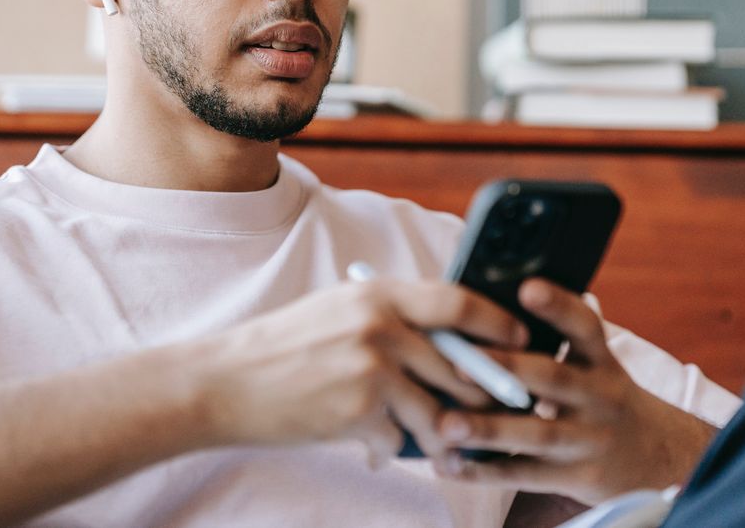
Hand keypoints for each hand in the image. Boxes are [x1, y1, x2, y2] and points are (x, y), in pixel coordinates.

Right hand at [192, 278, 528, 465]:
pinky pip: (401, 441)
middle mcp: (380, 325)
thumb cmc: (282, 349)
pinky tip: (366, 444)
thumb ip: (390, 317)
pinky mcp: (360, 412)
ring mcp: (372, 369)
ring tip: (432, 440)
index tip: (521, 340)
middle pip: (463, 365)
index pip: (459, 301)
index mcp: (378, 293)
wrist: (223, 383)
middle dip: (483, 395)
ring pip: (440, 411)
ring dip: (441, 433)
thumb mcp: (338, 312)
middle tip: (497, 410)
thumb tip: (447, 338)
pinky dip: (390, 449)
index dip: (498, 323)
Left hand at [434, 280, 717, 503]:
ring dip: (489, 429)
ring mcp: (590, 439)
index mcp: (601, 361)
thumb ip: (556, 341)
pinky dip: (487, 472)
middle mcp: (600, 397)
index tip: (527, 287)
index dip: (558, 306)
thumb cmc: (603, 397)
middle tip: (459, 365)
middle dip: (507, 369)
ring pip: (537, 433)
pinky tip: (451, 465)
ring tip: (446, 425)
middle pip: (553, 378)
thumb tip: (487, 305)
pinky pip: (527, 475)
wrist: (659, 457)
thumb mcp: (596, 365)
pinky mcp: (578, 477)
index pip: (585, 326)